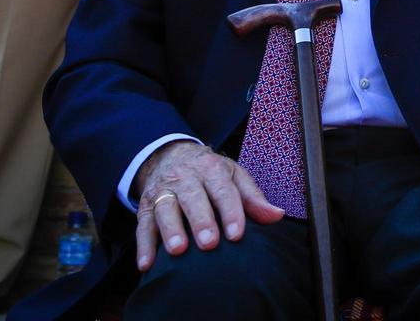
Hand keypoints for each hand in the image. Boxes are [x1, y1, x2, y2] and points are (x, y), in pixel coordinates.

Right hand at [133, 141, 283, 271]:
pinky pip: (142, 224)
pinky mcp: (145, 206)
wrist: (172, 155)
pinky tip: (147, 264)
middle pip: (192, 198)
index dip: (230, 212)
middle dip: (200, 220)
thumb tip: (277, 215)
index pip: (223, 190)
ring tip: (178, 250)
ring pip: (164, 208)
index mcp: (212, 169)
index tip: (236, 235)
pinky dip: (143, 245)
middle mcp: (185, 177)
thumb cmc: (210, 173)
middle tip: (209, 243)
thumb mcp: (234, 177)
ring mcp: (163, 191)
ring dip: (170, 229)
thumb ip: (253, 198)